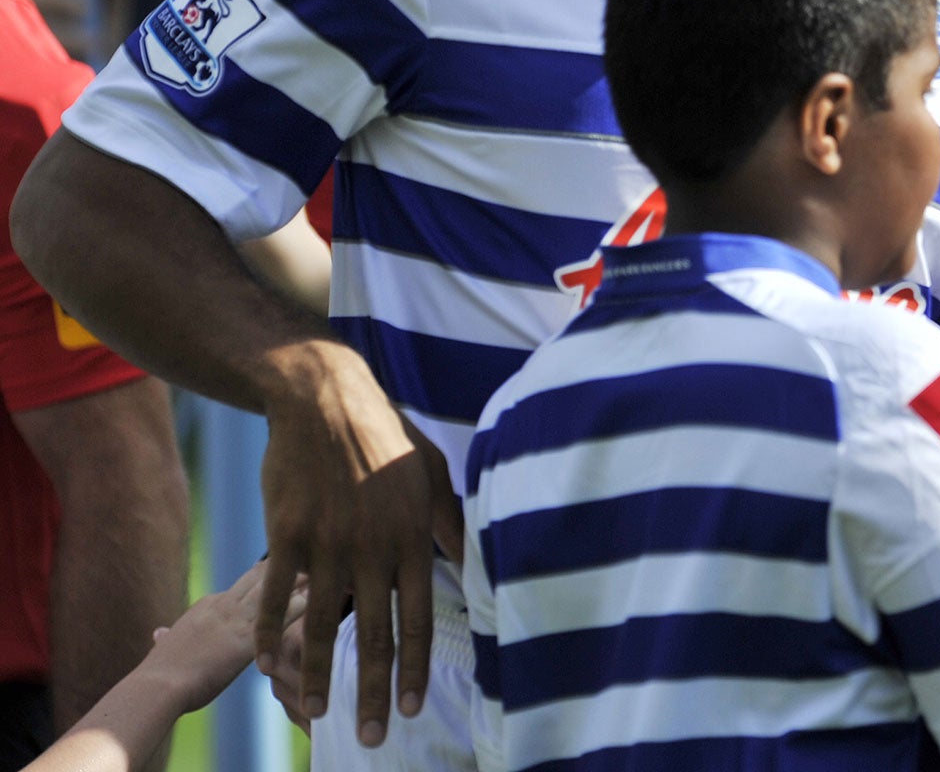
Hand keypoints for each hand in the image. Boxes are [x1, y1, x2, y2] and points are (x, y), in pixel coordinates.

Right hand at [147, 560, 304, 717]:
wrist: (158, 685)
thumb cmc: (159, 674)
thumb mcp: (165, 648)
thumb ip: (168, 638)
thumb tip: (160, 633)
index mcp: (206, 606)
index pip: (239, 588)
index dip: (260, 582)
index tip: (280, 572)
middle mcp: (223, 605)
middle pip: (259, 577)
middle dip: (283, 566)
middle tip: (309, 555)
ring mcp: (236, 620)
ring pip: (272, 587)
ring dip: (297, 578)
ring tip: (319, 568)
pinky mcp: (247, 639)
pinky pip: (281, 615)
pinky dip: (300, 605)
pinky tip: (319, 599)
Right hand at [254, 345, 463, 748]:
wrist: (324, 399)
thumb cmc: (386, 435)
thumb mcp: (432, 474)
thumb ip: (451, 522)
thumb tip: (475, 561)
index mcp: (412, 537)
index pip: (420, 617)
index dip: (418, 666)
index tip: (415, 707)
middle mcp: (373, 547)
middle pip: (375, 633)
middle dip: (375, 691)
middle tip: (374, 737)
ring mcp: (328, 542)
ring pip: (323, 624)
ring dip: (320, 676)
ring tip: (318, 716)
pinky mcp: (287, 534)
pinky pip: (274, 595)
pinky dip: (269, 633)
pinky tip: (268, 664)